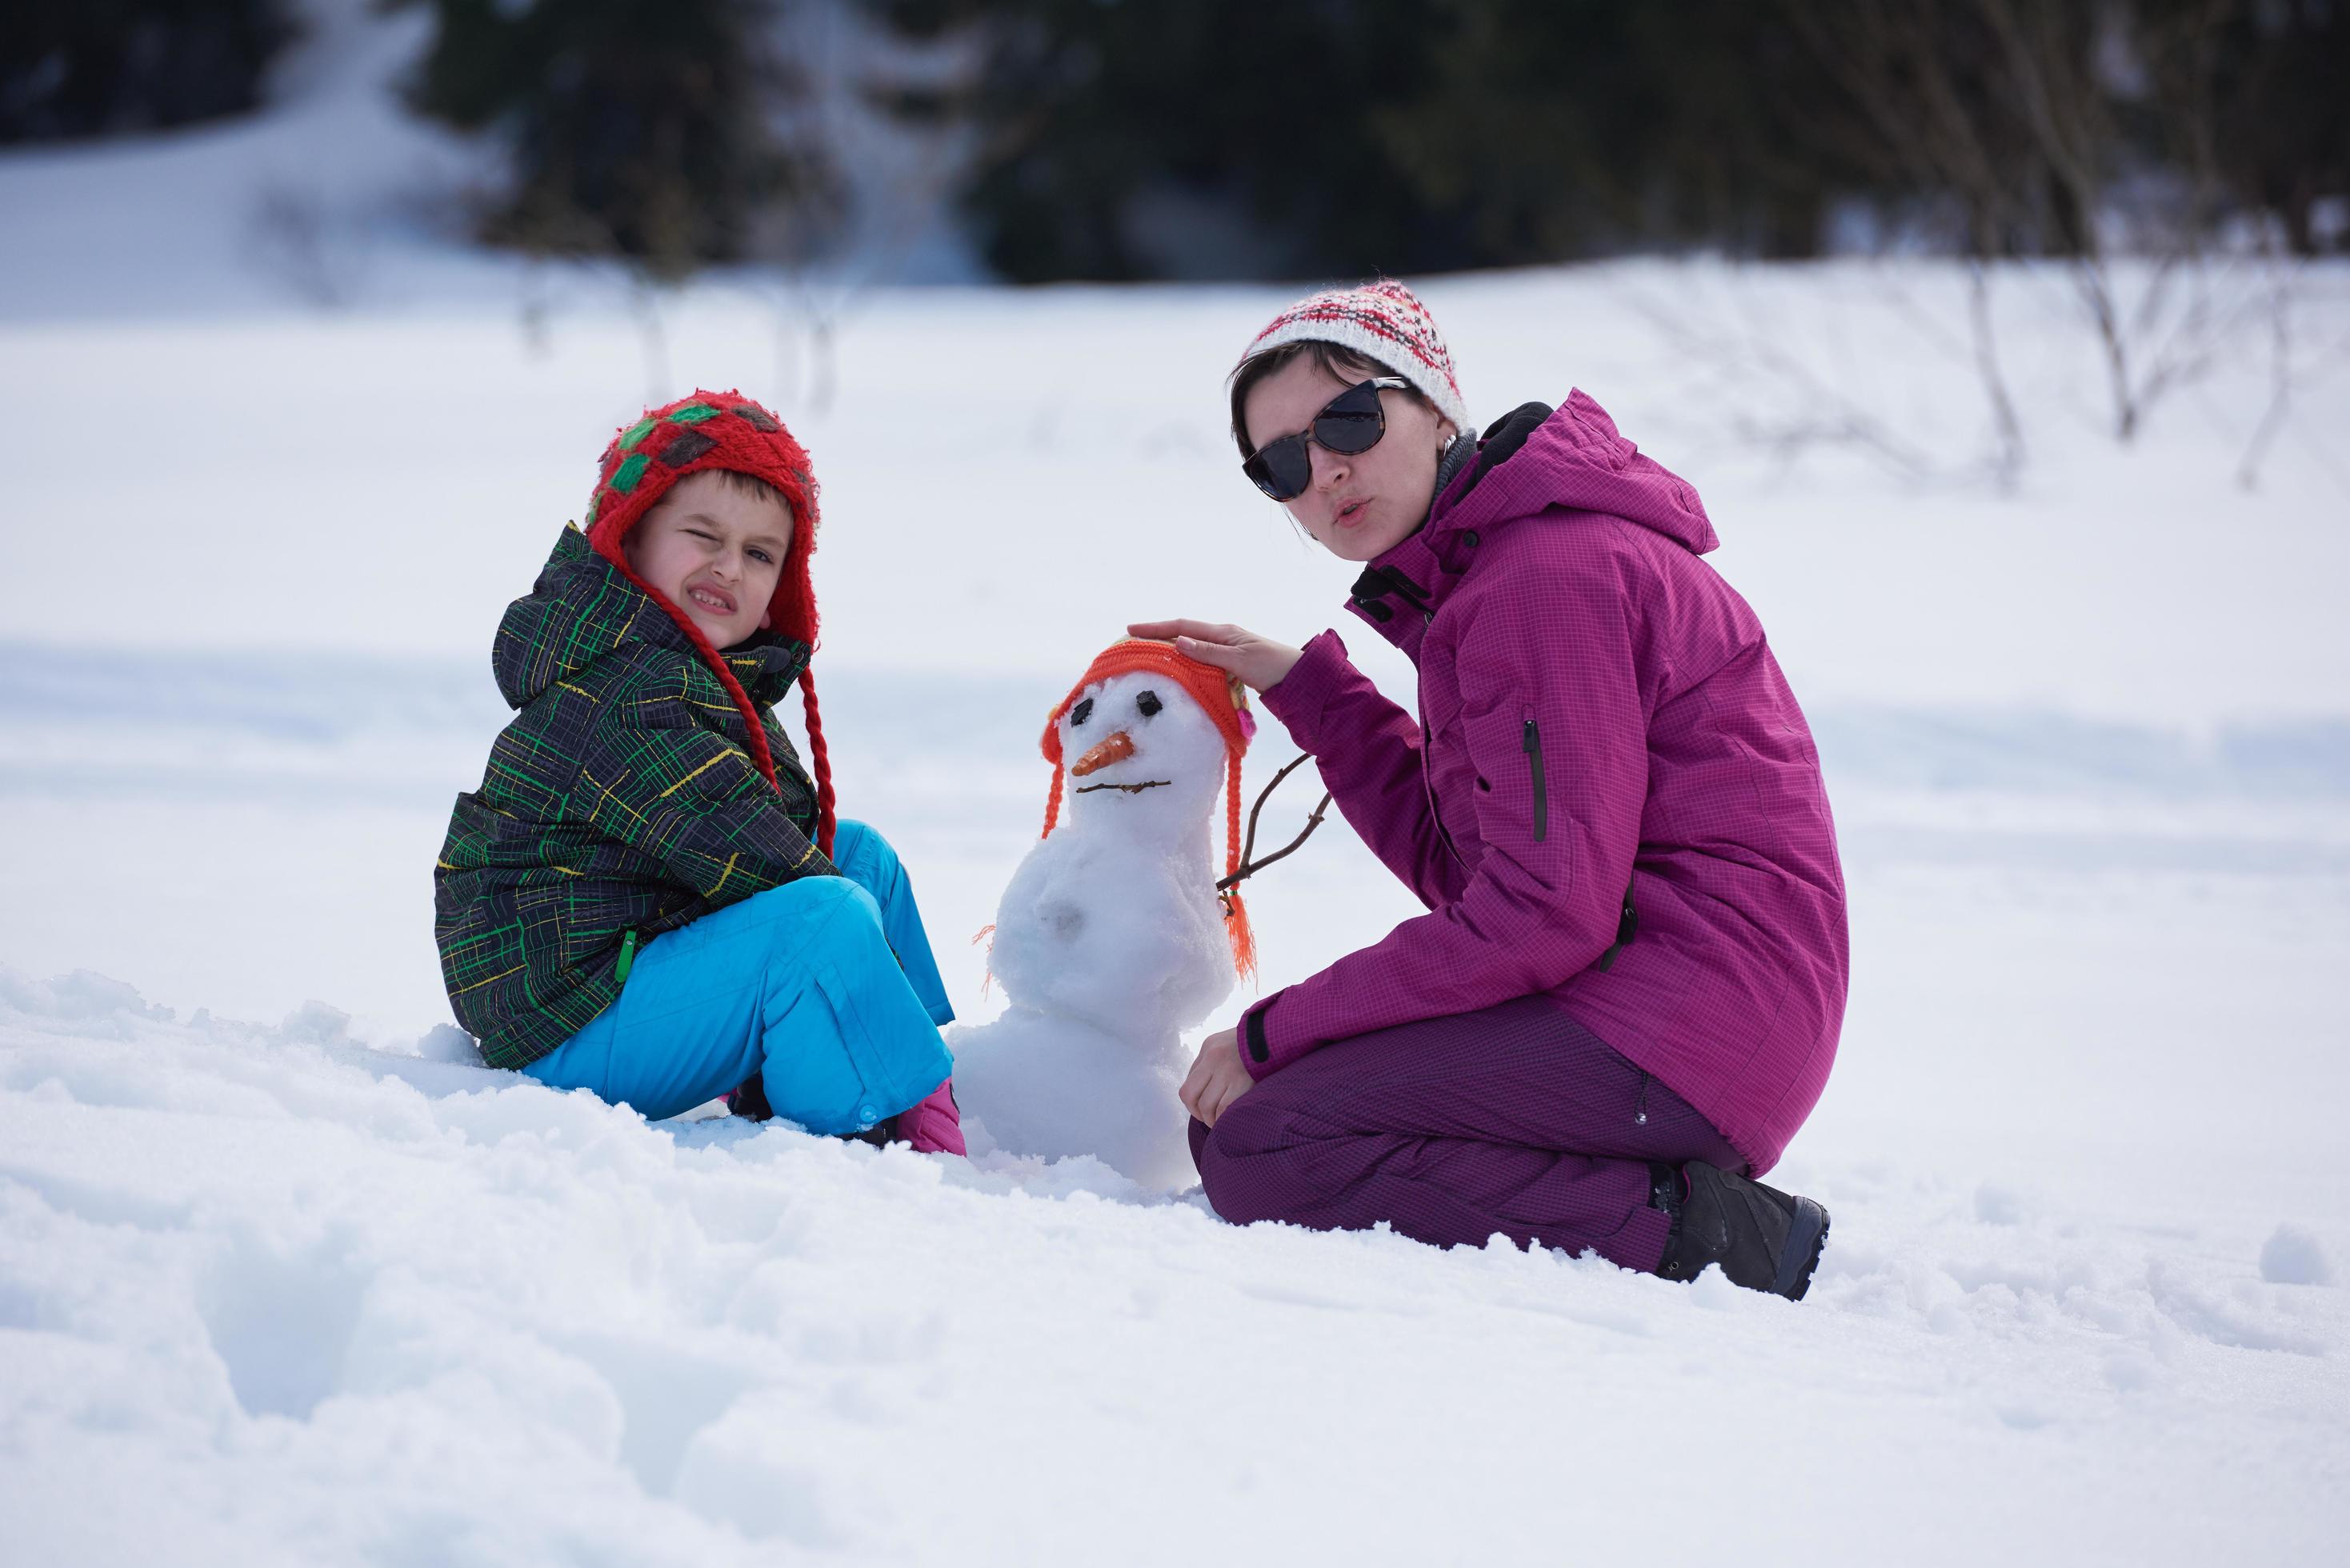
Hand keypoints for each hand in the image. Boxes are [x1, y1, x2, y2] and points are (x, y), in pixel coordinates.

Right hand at [1126, 619, 1302, 694]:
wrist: (1301, 678)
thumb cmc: (1274, 666)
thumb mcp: (1239, 660)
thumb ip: (1209, 653)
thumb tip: (1178, 642)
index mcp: (1223, 632)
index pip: (1182, 627)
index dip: (1155, 628)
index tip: (1131, 630)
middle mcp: (1222, 638)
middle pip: (1183, 635)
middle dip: (1157, 637)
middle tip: (1131, 642)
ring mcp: (1226, 651)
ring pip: (1190, 649)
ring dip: (1169, 651)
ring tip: (1147, 656)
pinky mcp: (1230, 665)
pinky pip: (1201, 661)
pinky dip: (1185, 664)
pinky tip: (1176, 671)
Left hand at [1179, 1028, 1255, 1128]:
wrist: (1283, 1034)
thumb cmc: (1260, 1044)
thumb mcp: (1230, 1044)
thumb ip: (1215, 1063)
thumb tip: (1205, 1091)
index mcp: (1209, 1047)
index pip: (1188, 1082)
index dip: (1193, 1103)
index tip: (1204, 1110)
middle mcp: (1214, 1056)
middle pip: (1190, 1095)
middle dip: (1198, 1114)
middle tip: (1211, 1120)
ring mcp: (1227, 1069)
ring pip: (1206, 1106)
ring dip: (1212, 1120)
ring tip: (1223, 1122)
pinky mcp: (1242, 1080)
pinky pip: (1224, 1108)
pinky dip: (1225, 1119)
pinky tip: (1232, 1120)